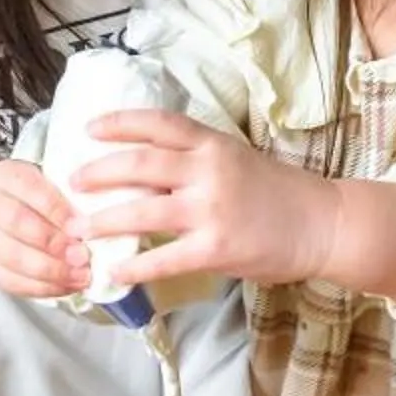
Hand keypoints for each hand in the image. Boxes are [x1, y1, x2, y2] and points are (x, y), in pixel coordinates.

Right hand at [0, 158, 87, 298]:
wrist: (17, 208)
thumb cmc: (41, 197)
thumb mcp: (55, 183)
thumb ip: (70, 198)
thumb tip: (89, 225)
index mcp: (6, 176)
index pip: (28, 187)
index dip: (57, 209)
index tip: (83, 224)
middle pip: (16, 222)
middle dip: (54, 243)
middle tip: (82, 254)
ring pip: (12, 257)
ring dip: (50, 270)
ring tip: (79, 275)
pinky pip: (12, 282)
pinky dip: (43, 287)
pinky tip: (66, 286)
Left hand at [75, 108, 346, 288]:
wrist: (323, 224)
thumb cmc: (278, 192)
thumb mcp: (236, 159)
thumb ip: (195, 162)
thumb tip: (143, 170)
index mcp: (213, 144)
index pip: (158, 123)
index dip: (120, 122)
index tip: (89, 128)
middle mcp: (209, 170)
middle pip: (140, 163)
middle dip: (100, 171)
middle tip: (73, 181)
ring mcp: (212, 209)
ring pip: (143, 210)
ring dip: (104, 221)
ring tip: (78, 230)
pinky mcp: (216, 247)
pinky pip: (164, 258)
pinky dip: (135, 267)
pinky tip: (115, 272)